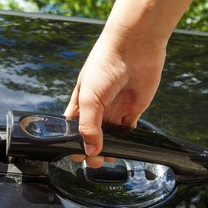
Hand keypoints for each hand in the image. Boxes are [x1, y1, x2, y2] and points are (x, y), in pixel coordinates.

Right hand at [64, 27, 166, 167]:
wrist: (134, 46)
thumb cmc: (104, 65)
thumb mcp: (89, 97)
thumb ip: (88, 126)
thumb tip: (90, 151)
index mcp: (80, 103)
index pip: (73, 128)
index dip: (73, 142)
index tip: (76, 156)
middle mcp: (97, 108)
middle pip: (92, 135)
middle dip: (92, 150)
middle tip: (95, 161)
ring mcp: (115, 109)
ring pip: (110, 136)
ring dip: (110, 149)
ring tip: (110, 158)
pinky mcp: (133, 110)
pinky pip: (128, 130)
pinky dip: (126, 141)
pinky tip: (124, 149)